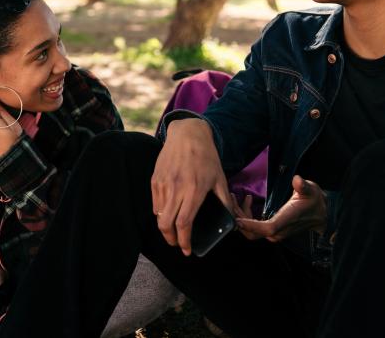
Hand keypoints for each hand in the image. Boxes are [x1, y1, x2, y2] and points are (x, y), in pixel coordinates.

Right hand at [151, 118, 230, 255]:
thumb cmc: (206, 157)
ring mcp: (163, 184)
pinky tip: (168, 214)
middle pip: (166, 224)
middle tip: (177, 244)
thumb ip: (224, 201)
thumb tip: (230, 221)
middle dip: (171, 239)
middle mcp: (176, 189)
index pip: (184, 223)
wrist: (187, 135)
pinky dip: (160, 213)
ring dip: (165, 227)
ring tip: (173, 231)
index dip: (184, 240)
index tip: (186, 250)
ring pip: (159, 215)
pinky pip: (155, 203)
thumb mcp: (220, 178)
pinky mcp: (155, 180)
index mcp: (194, 190)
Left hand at [235, 175, 326, 241]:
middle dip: (239, 218)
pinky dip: (246, 216)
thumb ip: (304, 186)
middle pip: (253, 232)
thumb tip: (298, 180)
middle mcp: (279, 230)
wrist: (321, 214)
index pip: (267, 228)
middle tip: (231, 199)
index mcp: (286, 221)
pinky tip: (247, 200)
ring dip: (241, 215)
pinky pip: (255, 228)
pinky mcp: (272, 230)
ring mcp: (274, 232)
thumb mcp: (310, 189)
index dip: (251, 226)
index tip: (237, 219)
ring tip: (236, 197)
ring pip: (252, 230)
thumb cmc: (314, 200)